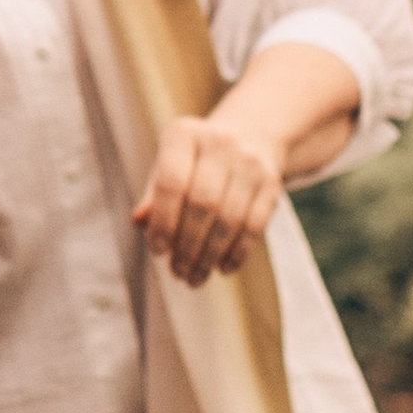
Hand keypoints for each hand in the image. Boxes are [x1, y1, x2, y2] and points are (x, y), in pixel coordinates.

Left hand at [133, 112, 283, 287]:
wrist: (248, 137)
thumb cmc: (195, 162)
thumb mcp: (169, 168)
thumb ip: (153, 196)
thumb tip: (140, 222)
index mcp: (184, 135)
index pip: (171, 182)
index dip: (163, 221)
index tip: (157, 251)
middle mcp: (220, 142)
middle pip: (202, 204)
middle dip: (187, 245)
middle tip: (177, 272)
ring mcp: (250, 162)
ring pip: (229, 219)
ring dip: (209, 255)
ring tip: (195, 277)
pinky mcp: (272, 183)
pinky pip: (254, 226)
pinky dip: (236, 253)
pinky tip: (222, 269)